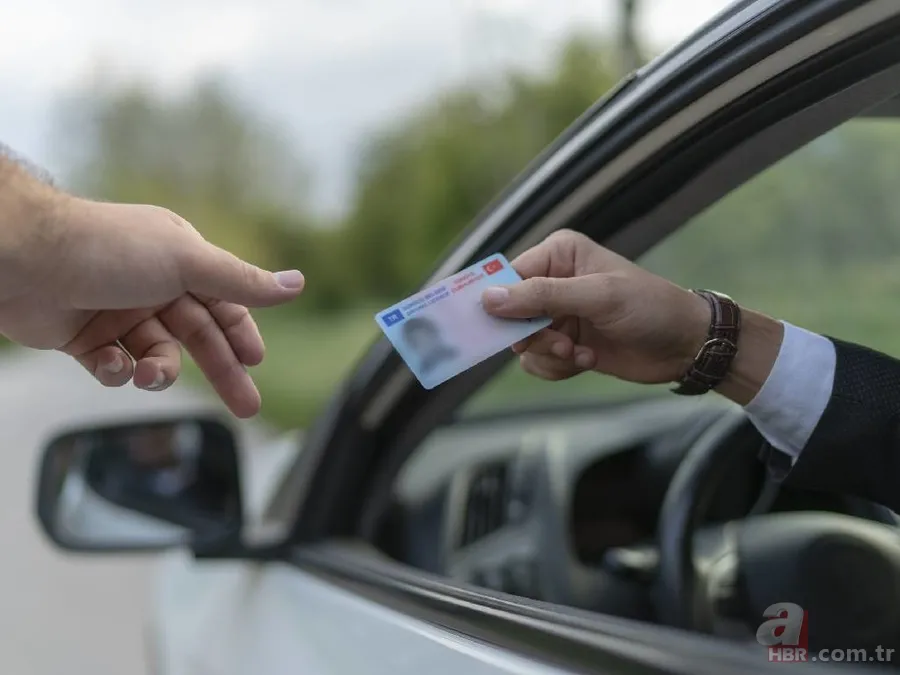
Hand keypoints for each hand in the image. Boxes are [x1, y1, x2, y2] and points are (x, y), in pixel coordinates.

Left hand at [0, 195, 304, 417]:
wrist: (23, 259)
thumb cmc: (108, 249)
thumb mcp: (188, 261)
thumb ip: (242, 281)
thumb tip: (296, 284)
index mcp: (179, 261)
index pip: (223, 303)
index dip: (241, 333)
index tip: (255, 361)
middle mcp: (151, 286)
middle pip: (198, 337)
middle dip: (222, 371)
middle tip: (247, 406)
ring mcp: (118, 313)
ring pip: (157, 356)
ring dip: (159, 371)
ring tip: (151, 375)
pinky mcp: (85, 339)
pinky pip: (115, 368)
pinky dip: (118, 371)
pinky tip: (115, 363)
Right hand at [480, 230, 780, 401]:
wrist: (686, 345)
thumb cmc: (649, 307)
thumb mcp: (597, 297)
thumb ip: (542, 296)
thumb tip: (489, 299)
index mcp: (558, 255)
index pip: (509, 277)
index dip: (498, 303)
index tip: (489, 327)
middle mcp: (553, 282)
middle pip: (510, 315)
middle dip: (533, 336)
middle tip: (561, 344)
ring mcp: (558, 315)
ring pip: (522, 343)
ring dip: (548, 355)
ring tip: (578, 354)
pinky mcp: (565, 344)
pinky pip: (538, 361)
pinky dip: (557, 367)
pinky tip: (586, 360)